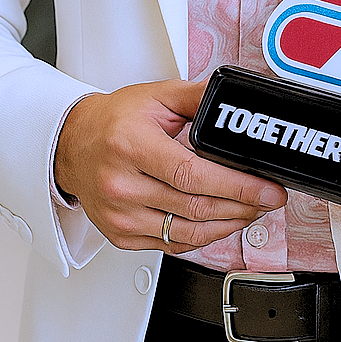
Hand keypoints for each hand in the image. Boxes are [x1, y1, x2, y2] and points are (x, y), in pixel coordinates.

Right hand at [53, 79, 286, 252]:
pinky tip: (220, 222)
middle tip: (268, 198)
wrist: (72, 145)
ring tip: (251, 210)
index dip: (236, 186)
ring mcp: (120, 216)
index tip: (267, 189)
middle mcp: (122, 185)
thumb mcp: (156, 96)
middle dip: (243, 206)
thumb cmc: (113, 120)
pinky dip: (202, 237)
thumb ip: (198, 97)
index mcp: (131, 146)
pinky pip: (171, 245)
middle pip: (195, 207)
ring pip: (187, 234)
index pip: (192, 174)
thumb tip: (234, 101)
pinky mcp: (121, 236)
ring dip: (228, 225)